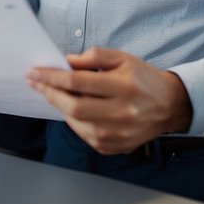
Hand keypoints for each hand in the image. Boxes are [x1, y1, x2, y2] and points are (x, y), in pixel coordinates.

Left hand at [26, 47, 192, 154]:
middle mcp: (123, 113)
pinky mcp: (115, 147)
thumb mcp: (122, 58)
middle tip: (35, 82)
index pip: (78, 83)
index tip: (34, 72)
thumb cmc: (142, 78)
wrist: (169, 106)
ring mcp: (119, 134)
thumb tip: (65, 62)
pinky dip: (73, 121)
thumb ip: (93, 57)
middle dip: (50, 93)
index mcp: (124, 87)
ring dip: (59, 106)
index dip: (52, 77)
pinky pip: (84, 135)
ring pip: (77, 123)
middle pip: (75, 107)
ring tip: (52, 93)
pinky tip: (71, 108)